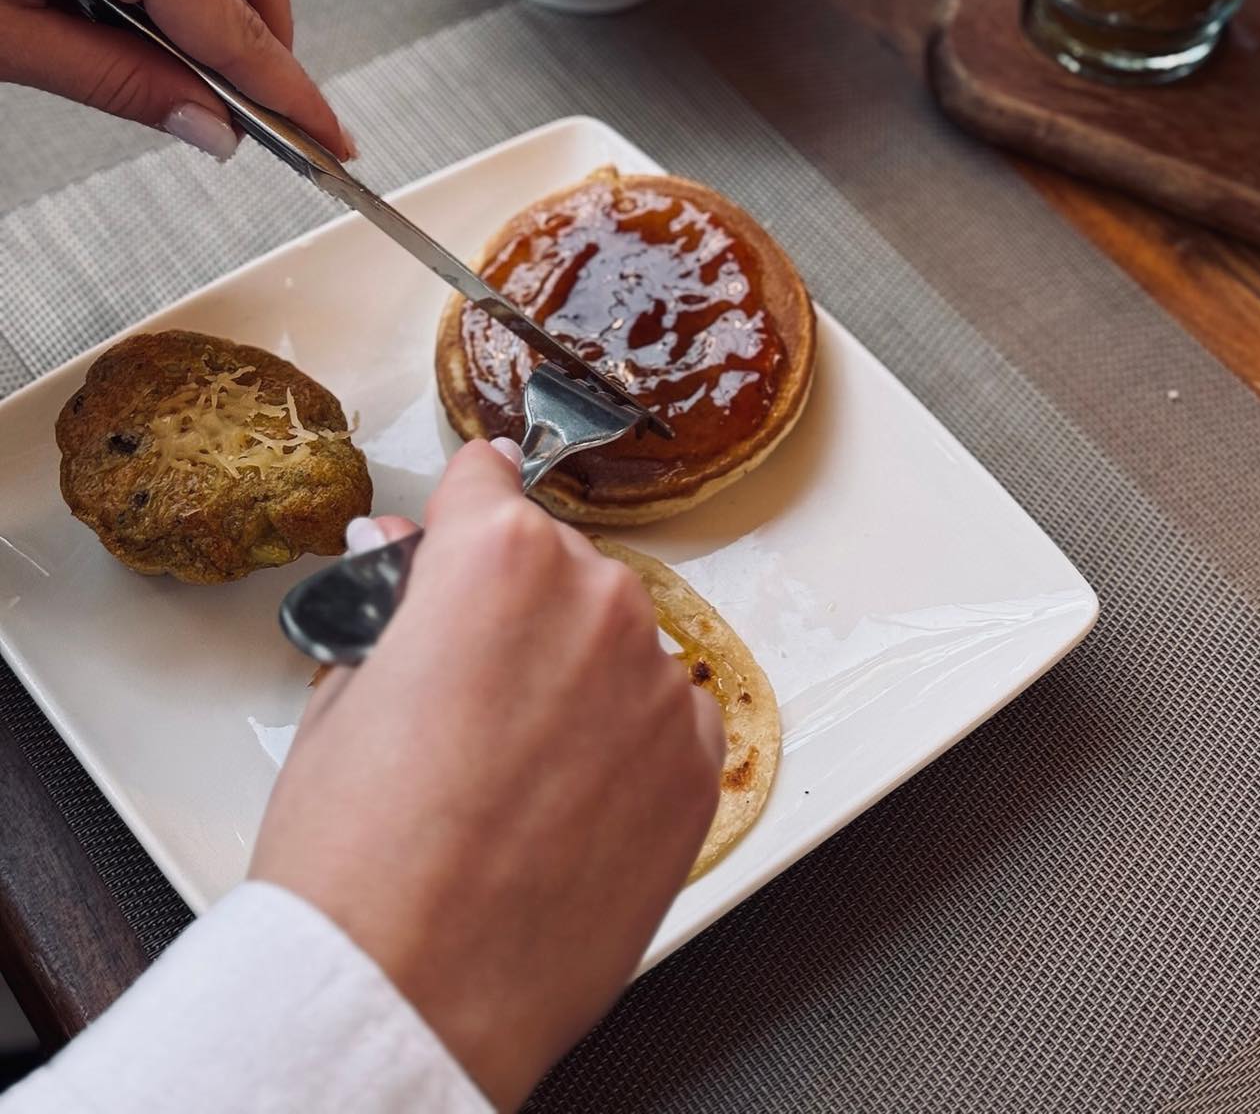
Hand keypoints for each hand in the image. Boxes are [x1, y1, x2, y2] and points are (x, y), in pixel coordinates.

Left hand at [0, 0, 348, 156]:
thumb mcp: (1, 40)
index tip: (327, 138)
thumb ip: (116, 81)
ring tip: (180, 65)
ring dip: (220, 0)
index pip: (233, 23)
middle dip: (265, 42)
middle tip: (254, 116)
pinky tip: (138, 10)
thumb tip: (209, 124)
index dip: (287, 93)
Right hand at [251, 441, 725, 1110]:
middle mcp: (594, 599)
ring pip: (615, 636)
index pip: (486, 479)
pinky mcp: (698, 763)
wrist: (411, 1001)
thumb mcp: (341, 702)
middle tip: (464, 692)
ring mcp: (656, 680)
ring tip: (511, 766)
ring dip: (576, 671)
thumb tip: (402, 552)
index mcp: (496, 558)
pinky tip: (567, 801)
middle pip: (555, 561)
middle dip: (514, 605)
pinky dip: (627, 738)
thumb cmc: (357, 864)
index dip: (460, 510)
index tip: (463, 524)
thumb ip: (392, 606)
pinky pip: (664, 711)